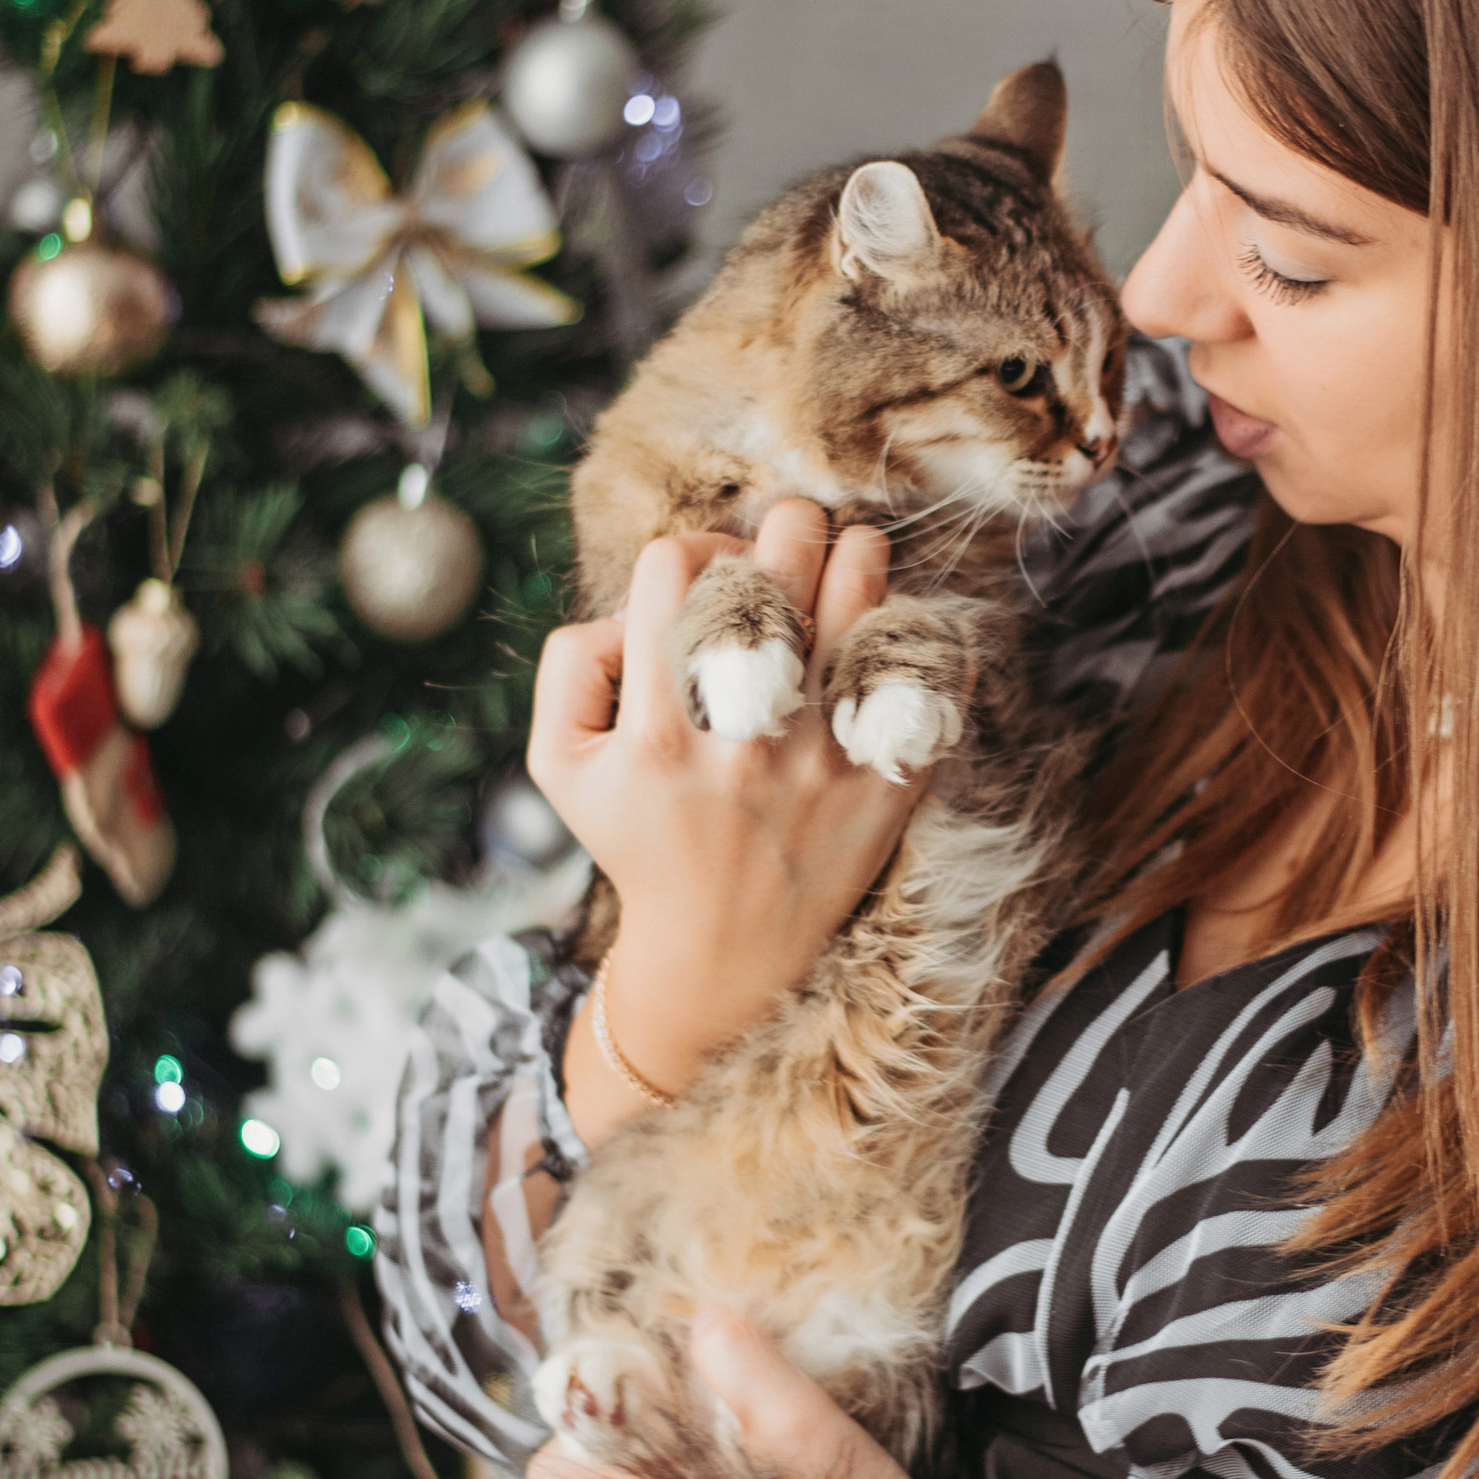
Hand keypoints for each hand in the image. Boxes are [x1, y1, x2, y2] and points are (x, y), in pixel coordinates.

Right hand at [529, 502, 925, 1125]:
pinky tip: (896, 623)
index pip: (673, 570)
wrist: (723, 952)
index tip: (709, 568)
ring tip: (851, 553)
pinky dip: (918, 635)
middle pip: (773, 569)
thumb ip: (568, 667)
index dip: (691, 547)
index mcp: (656, 729)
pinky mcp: (882, 783)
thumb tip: (630, 605)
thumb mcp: (560, 765)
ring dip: (858, 557)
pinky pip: (918, 679)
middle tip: (793, 529)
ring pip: (857, 605)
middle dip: (786, 526)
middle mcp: (740, 739)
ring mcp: (820, 761)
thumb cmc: (641, 840)